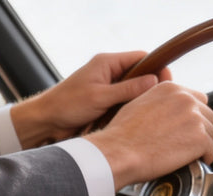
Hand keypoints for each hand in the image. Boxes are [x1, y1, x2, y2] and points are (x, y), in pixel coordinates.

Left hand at [10, 51, 161, 146]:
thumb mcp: (100, 97)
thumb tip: (155, 81)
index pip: (142, 58)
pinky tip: (134, 120)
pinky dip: (128, 110)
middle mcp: (108, 72)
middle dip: (150, 87)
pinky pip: (123, 103)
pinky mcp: (103, 102)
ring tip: (147, 113)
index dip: (157, 69)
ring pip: (133, 91)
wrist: (45, 121)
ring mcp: (106, 87)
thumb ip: (128, 89)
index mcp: (107, 63)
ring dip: (138, 101)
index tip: (167, 84)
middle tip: (160, 102)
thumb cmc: (66, 105)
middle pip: (140, 74)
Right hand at [84, 81, 212, 188]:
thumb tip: (166, 109)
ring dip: (201, 145)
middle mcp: (186, 100)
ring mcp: (195, 119)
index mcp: (171, 89)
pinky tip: (191, 163)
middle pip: (208, 116)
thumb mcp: (136, 104)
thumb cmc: (120, 134)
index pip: (197, 100)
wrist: (117, 153)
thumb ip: (158, 101)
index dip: (191, 116)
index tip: (184, 128)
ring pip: (212, 134)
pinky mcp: (200, 139)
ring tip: (183, 155)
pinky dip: (204, 159)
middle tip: (183, 144)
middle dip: (198, 130)